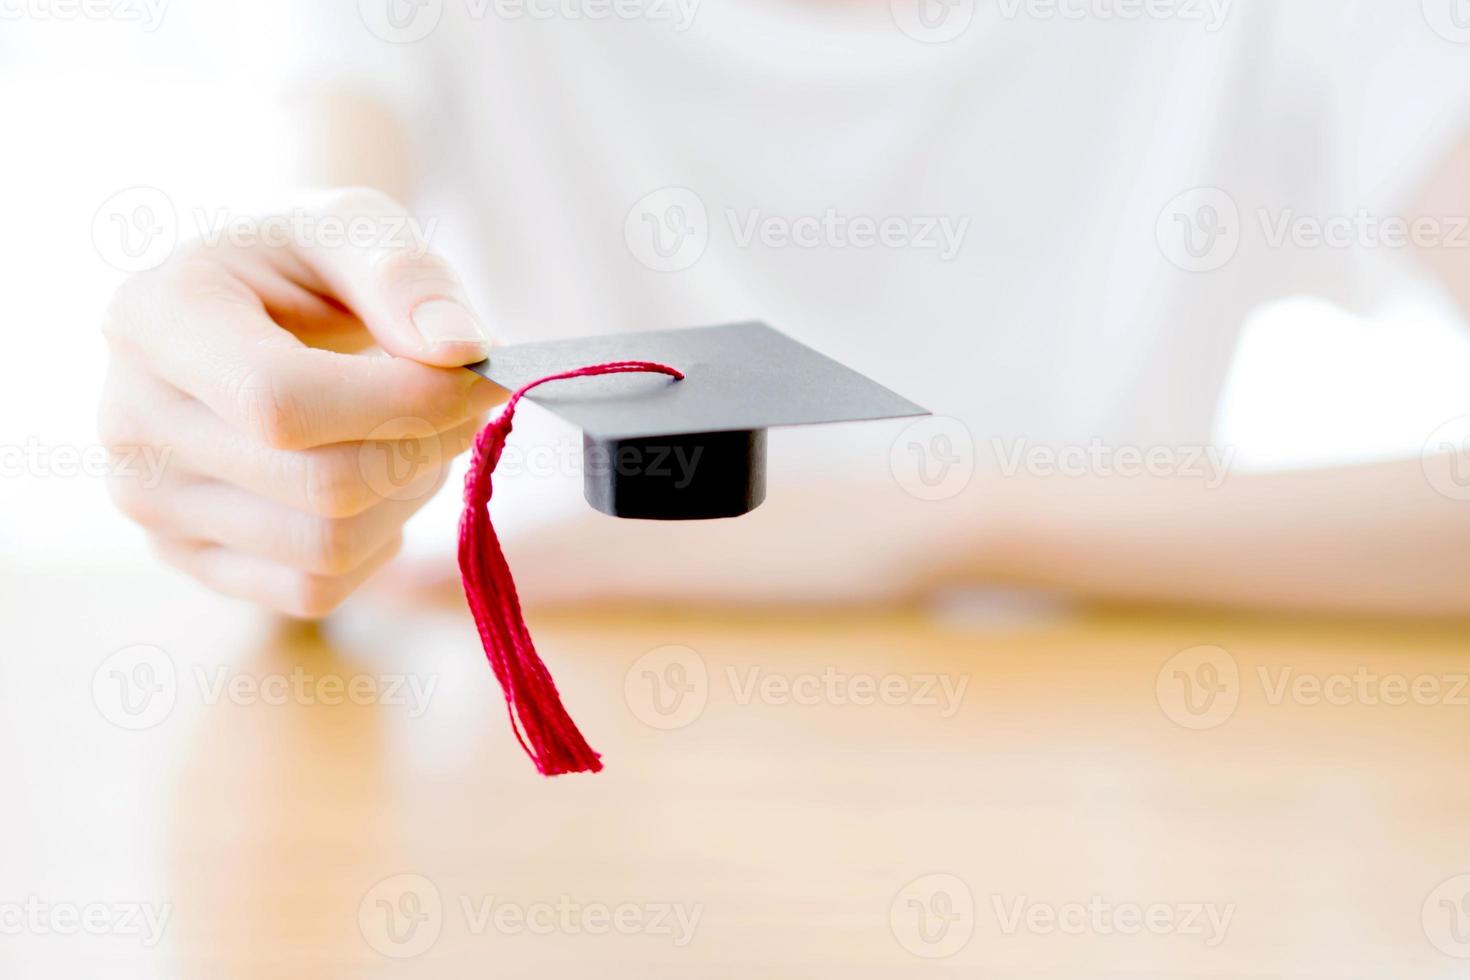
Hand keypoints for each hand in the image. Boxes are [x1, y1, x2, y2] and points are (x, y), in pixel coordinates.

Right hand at [99, 188, 501, 617]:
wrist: (251, 316)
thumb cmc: (305, 266)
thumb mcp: (354, 226)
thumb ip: (406, 273)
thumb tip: (460, 349)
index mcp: (155, 318)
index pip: (280, 401)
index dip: (403, 403)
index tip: (477, 375)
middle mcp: (130, 419)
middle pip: (320, 484)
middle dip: (424, 445)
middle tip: (464, 402)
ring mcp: (150, 502)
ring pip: (327, 546)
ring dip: (408, 492)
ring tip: (412, 432)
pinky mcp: (186, 558)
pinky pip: (313, 590)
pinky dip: (375, 541)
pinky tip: (374, 482)